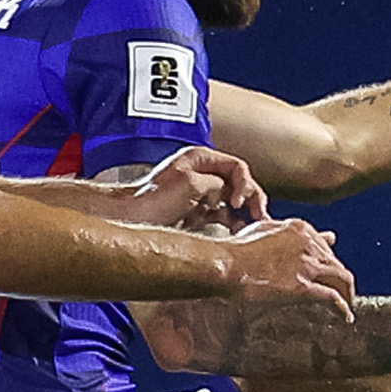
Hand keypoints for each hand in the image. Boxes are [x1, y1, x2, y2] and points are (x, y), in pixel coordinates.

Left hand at [126, 145, 266, 232]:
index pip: (236, 167)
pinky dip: (232, 223)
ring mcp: (200, 193)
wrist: (131, 220)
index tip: (238, 203)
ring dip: (244, 213)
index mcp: (199, 159)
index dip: (243, 184)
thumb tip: (228, 193)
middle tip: (259, 217)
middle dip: (251, 199)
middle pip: (238, 183)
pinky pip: (222, 215)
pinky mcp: (197, 212)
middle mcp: (202, 173)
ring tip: (253, 228)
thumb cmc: (152, 200)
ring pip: (233, 201)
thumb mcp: (190, 184)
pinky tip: (238, 232)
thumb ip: (216, 184)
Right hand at [219, 218, 353, 316]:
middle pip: (336, 263)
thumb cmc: (237, 250)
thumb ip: (288, 233)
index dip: (329, 263)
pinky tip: (346, 316)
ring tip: (347, 306)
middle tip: (339, 293)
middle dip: (339, 280)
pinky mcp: (303, 287)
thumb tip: (319, 236)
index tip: (328, 274)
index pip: (325, 247)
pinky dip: (343, 308)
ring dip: (347, 293)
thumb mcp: (264, 231)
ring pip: (342, 278)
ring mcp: (307, 265)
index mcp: (300, 229)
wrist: (226, 266)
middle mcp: (309, 244)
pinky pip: (333, 297)